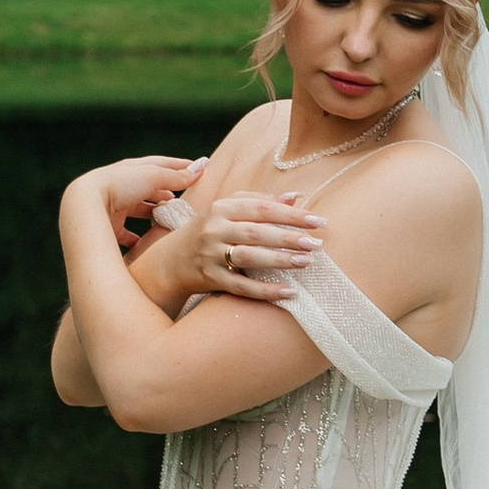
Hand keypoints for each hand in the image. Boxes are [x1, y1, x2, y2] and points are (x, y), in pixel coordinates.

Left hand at [80, 155, 206, 257]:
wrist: (85, 204)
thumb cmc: (119, 185)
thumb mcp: (152, 177)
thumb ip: (176, 176)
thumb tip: (200, 169)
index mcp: (132, 169)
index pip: (160, 165)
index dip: (178, 167)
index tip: (195, 169)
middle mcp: (122, 185)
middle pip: (148, 188)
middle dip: (164, 192)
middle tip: (180, 199)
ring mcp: (114, 206)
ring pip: (137, 209)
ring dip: (152, 213)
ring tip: (167, 219)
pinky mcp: (108, 225)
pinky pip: (125, 233)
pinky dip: (136, 238)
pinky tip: (145, 244)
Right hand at [178, 189, 324, 301]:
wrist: (171, 260)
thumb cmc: (209, 230)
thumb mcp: (228, 210)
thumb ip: (260, 201)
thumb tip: (295, 196)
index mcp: (222, 208)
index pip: (262, 208)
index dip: (291, 214)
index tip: (317, 221)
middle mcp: (215, 229)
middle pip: (257, 232)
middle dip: (288, 238)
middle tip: (316, 243)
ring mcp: (211, 255)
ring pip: (249, 257)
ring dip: (279, 260)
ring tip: (305, 262)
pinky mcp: (210, 278)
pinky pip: (241, 286)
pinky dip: (265, 291)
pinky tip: (288, 292)